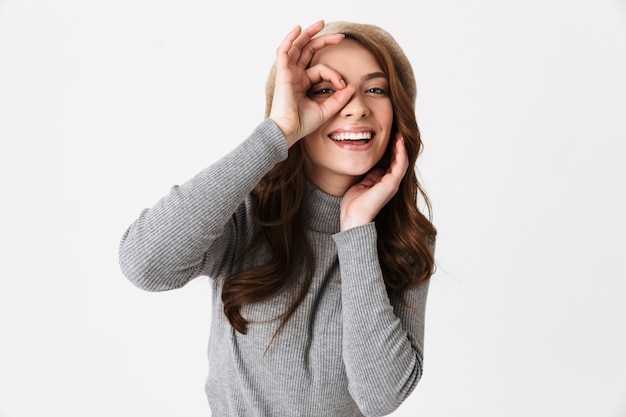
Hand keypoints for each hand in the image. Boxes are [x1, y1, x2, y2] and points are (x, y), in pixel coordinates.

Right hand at [269, 21, 355, 146]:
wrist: (288, 131)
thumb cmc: (302, 124)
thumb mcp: (326, 110)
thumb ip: (339, 99)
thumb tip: (351, 86)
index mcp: (303, 83)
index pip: (321, 69)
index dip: (334, 75)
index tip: (342, 86)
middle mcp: (295, 76)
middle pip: (308, 51)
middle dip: (323, 40)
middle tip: (340, 36)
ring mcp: (288, 73)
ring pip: (297, 47)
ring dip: (308, 34)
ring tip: (320, 23)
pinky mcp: (283, 74)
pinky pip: (284, 51)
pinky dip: (290, 39)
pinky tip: (299, 29)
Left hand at [339, 133, 408, 231]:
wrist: (353, 217)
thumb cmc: (354, 205)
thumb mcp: (362, 185)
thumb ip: (369, 177)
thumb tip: (376, 168)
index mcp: (383, 184)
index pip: (391, 164)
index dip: (391, 150)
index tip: (388, 138)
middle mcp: (391, 183)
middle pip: (398, 161)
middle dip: (397, 146)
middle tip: (396, 132)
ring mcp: (392, 184)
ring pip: (402, 161)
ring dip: (401, 147)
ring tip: (399, 134)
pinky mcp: (391, 184)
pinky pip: (400, 165)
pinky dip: (400, 152)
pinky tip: (398, 142)